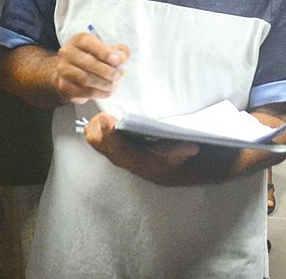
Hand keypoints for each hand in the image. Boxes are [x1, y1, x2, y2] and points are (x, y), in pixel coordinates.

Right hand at [52, 32, 129, 103]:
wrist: (70, 73)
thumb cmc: (91, 58)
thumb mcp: (103, 49)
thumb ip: (116, 51)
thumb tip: (123, 56)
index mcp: (78, 40)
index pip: (89, 43)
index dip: (105, 52)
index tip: (118, 61)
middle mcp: (67, 53)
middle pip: (88, 63)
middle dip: (107, 71)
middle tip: (119, 75)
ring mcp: (63, 70)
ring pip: (86, 79)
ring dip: (104, 84)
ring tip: (114, 84)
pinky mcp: (64, 86)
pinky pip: (83, 92)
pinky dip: (99, 93)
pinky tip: (107, 92)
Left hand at [83, 110, 199, 185]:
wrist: (160, 171)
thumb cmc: (167, 160)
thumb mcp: (177, 156)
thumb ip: (183, 152)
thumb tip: (193, 147)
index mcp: (134, 159)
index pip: (118, 147)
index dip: (110, 134)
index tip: (108, 120)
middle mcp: (119, 158)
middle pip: (98, 142)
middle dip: (98, 127)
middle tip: (108, 114)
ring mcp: (111, 154)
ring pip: (93, 139)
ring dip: (95, 126)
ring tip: (106, 115)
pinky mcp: (108, 149)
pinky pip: (93, 137)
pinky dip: (94, 126)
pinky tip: (104, 118)